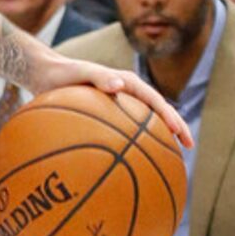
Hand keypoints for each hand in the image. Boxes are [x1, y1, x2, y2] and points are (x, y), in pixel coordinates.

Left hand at [29, 50, 192, 149]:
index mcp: (127, 83)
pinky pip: (125, 132)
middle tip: (189, 147)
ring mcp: (119, 106)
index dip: (169, 116)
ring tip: (171, 158)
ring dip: (159, 138)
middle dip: (175, 128)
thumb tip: (119, 86)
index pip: (155, 100)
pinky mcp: (108, 115)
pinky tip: (132, 164)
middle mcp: (127, 95)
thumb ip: (99, 76)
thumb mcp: (80, 72)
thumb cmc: (63, 73)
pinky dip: (133, 145)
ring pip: (144, 124)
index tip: (180, 132)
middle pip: (156, 113)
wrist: (45, 75)